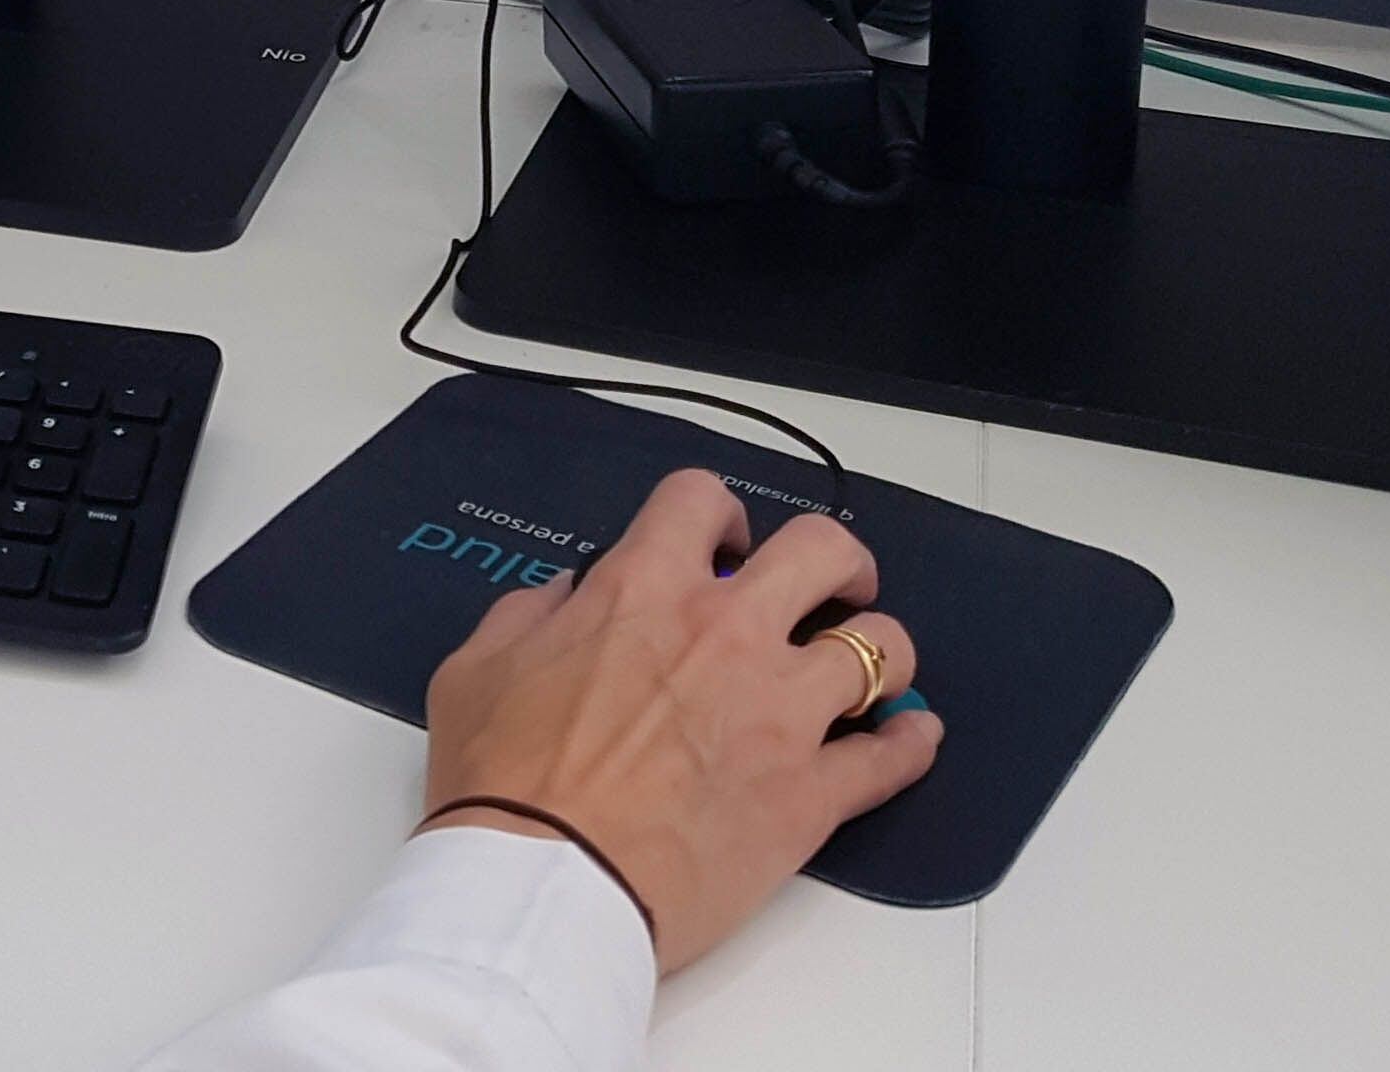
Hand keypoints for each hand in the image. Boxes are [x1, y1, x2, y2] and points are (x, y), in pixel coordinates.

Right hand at [415, 467, 939, 971]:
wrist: (544, 889)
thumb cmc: (502, 782)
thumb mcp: (476, 671)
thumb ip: (529, 616)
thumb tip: (567, 599)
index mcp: (643, 592)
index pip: (701, 500)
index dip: (717, 513)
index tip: (720, 542)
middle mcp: (727, 634)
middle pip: (823, 552)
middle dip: (835, 561)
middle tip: (825, 587)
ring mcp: (781, 713)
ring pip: (881, 647)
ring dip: (880, 651)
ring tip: (868, 669)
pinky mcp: (811, 796)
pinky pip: (892, 758)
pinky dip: (912, 743)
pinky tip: (913, 736)